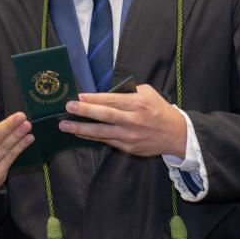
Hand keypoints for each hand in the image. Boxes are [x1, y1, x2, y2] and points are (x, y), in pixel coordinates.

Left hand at [59, 84, 186, 157]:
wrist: (175, 134)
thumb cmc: (159, 110)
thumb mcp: (148, 93)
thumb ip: (128, 91)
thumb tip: (106, 93)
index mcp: (138, 103)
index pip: (112, 100)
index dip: (94, 99)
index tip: (79, 96)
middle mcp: (133, 120)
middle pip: (105, 115)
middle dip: (85, 111)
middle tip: (68, 108)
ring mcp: (130, 135)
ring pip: (101, 132)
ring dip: (81, 129)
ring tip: (64, 126)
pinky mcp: (127, 146)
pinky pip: (105, 141)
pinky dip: (90, 137)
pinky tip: (79, 133)